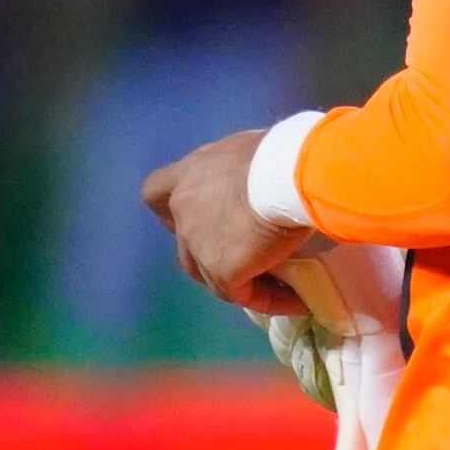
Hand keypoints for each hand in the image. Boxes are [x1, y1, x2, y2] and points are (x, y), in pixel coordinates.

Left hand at [142, 129, 310, 314]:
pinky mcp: (222, 271)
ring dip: (240, 280)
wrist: (290, 176)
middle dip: (211, 254)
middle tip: (251, 255)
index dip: (169, 211)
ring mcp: (198, 243)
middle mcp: (184, 208)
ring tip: (280, 283)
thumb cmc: (280, 154)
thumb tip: (262, 180)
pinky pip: (242, 294)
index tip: (196, 217)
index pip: (155, 193)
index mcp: (190, 174)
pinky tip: (295, 300)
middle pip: (184, 245)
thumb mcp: (251, 149)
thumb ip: (240, 170)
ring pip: (210, 275)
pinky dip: (267, 299)